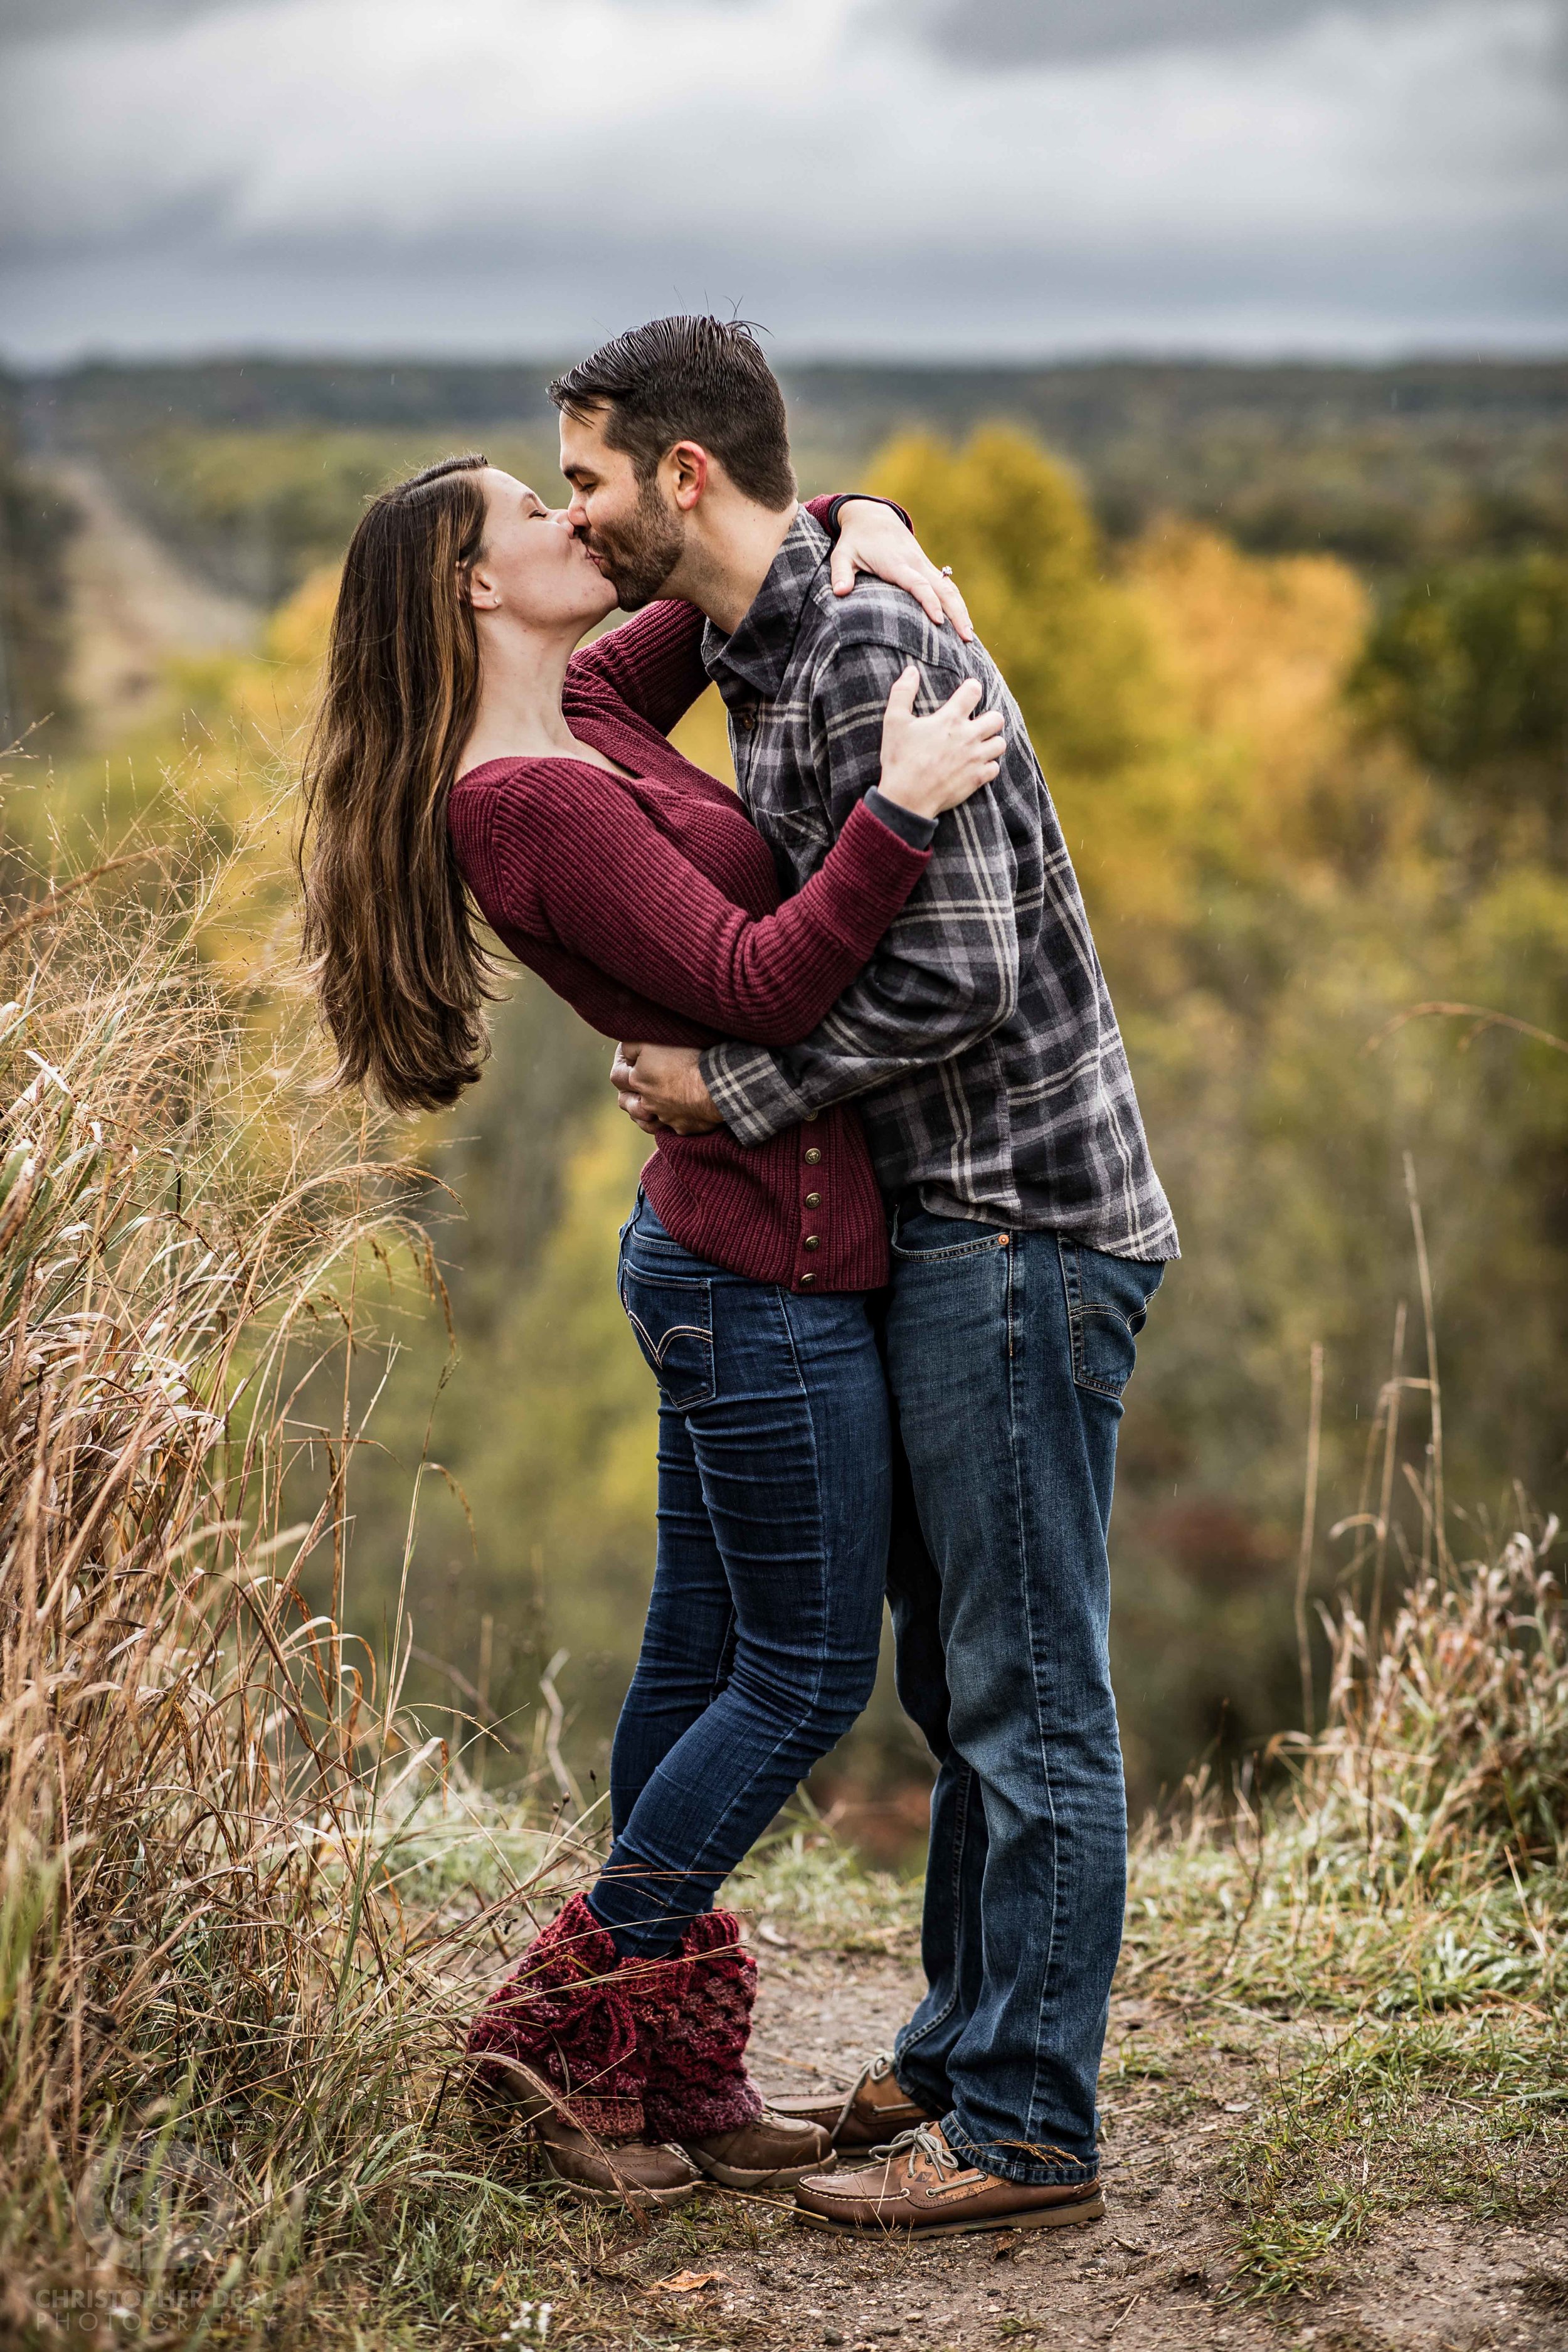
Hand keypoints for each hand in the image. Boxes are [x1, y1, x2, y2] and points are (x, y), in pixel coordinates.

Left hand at [611, 1042, 722, 1135]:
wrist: (715, 1085)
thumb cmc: (686, 1059)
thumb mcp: (651, 1043)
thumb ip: (631, 1046)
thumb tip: (624, 1052)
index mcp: (637, 1081)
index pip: (616, 1076)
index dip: (621, 1064)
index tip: (630, 1058)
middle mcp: (647, 1103)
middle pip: (626, 1103)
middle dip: (628, 1094)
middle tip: (635, 1085)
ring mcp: (665, 1118)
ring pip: (645, 1120)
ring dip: (644, 1113)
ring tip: (650, 1104)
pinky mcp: (683, 1128)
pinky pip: (671, 1128)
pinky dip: (671, 1121)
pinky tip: (675, 1113)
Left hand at [830, 501, 973, 639]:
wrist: (873, 517)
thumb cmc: (855, 541)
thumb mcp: (842, 555)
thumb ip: (840, 573)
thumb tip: (839, 592)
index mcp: (896, 564)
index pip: (918, 584)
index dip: (929, 602)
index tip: (938, 621)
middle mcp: (914, 564)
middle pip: (942, 589)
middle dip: (956, 612)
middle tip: (966, 638)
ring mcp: (923, 565)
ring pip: (949, 588)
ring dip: (961, 610)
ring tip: (969, 636)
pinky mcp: (926, 568)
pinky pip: (947, 586)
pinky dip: (956, 603)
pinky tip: (963, 621)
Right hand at [877, 666, 1005, 822]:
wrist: (907, 799)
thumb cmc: (899, 759)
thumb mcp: (893, 722)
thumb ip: (902, 692)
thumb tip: (911, 670)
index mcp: (950, 719)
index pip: (974, 691)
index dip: (972, 689)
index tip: (966, 695)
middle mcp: (968, 736)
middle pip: (997, 718)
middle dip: (989, 718)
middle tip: (976, 724)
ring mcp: (975, 759)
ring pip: (1000, 743)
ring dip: (991, 742)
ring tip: (979, 745)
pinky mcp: (977, 779)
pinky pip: (995, 768)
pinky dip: (988, 766)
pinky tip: (976, 766)